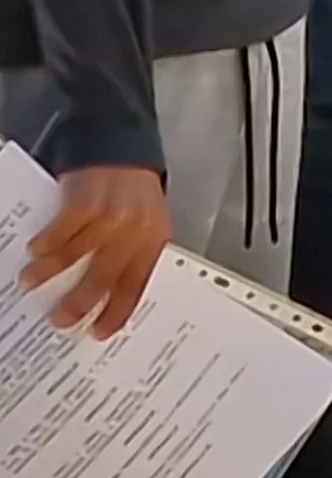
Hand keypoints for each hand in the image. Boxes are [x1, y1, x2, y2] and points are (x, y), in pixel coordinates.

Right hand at [23, 164, 167, 336]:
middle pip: (104, 278)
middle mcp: (135, 230)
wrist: (119, 145)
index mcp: (153, 239)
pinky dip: (45, 244)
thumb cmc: (130, 189)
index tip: (99, 332)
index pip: (136, 285)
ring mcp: (111, 216)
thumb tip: (106, 294)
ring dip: (48, 274)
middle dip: (79, 303)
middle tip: (59, 319)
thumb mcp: (144, 221)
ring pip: (75, 257)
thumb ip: (132, 252)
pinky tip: (35, 250)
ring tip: (31, 282)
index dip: (117, 311)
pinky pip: (60, 233)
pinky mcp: (86, 202)